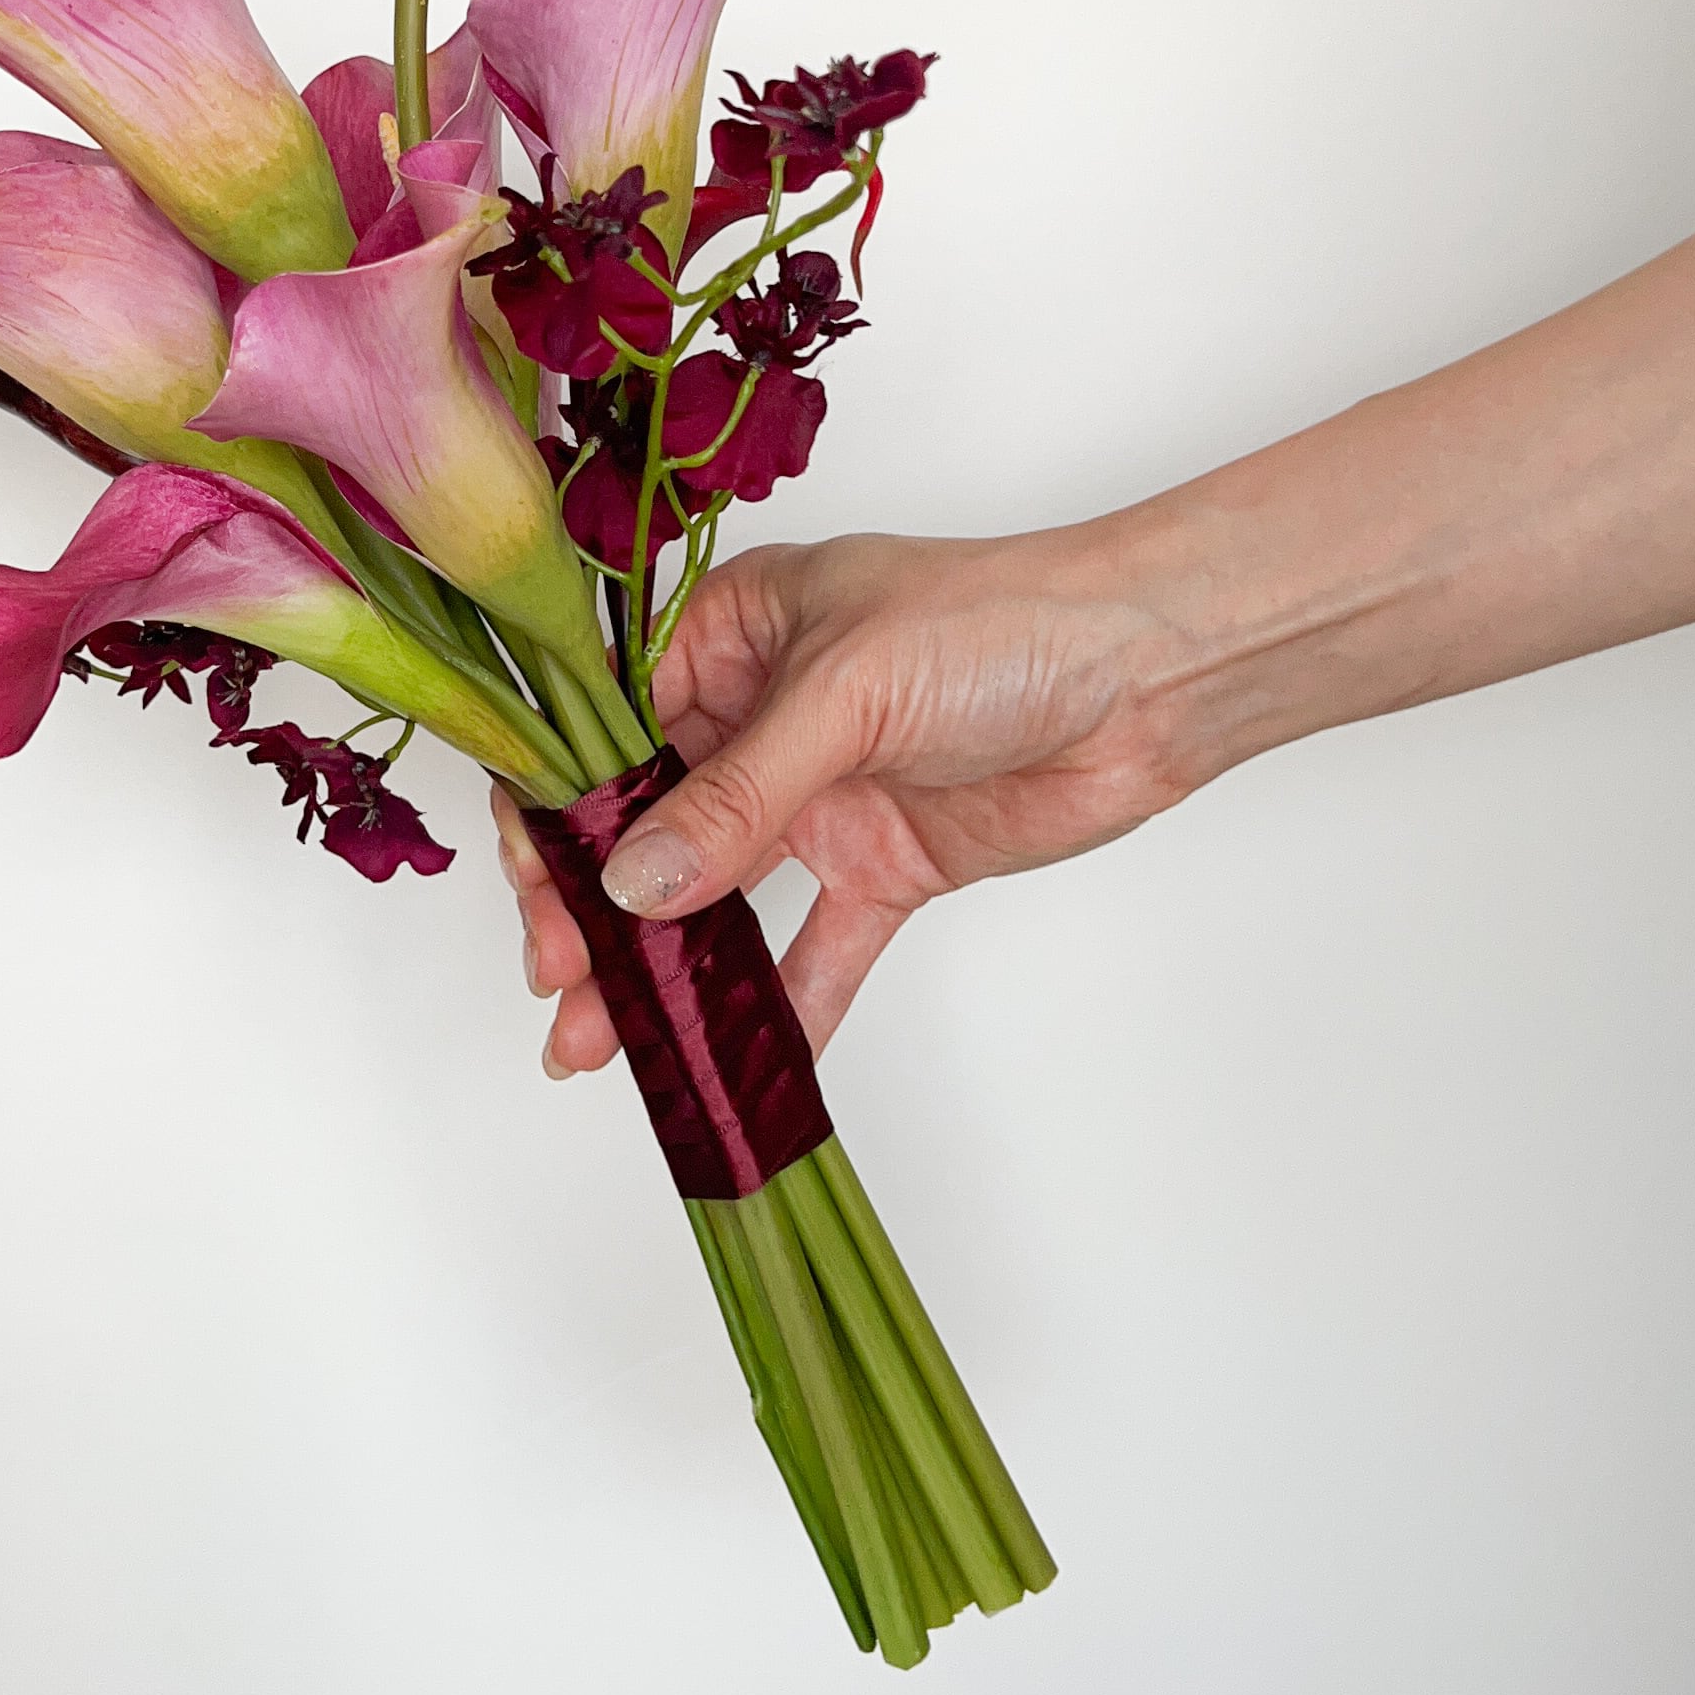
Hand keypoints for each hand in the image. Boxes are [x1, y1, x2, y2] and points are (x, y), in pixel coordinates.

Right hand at [490, 531, 1201, 1075]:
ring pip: (712, 894)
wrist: (1155, 674)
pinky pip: (812, 948)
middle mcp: (759, 714)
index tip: (539, 895)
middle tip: (561, 990)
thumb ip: (736, 795)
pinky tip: (735, 1072)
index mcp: (731, 632)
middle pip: (645, 822)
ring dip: (660, 970)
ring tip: (605, 1048)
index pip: (608, 726)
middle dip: (592, 910)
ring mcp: (821, 794)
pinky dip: (776, 1009)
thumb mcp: (848, 691)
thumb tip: (631, 884)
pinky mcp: (883, 865)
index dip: (561, 809)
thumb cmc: (1004, 623)